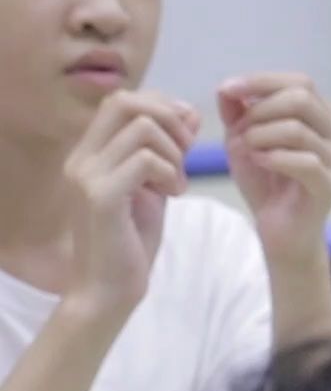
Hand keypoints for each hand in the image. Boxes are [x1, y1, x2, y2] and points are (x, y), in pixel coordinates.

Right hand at [62, 91, 197, 317]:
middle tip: (186, 154)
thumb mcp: (155, 186)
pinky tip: (173, 195)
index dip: (162, 107)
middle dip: (169, 119)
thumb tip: (190, 114)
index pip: (122, 100)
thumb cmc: (129, 241)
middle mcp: (81, 158)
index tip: (186, 137)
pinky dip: (171, 173)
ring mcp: (87, 176)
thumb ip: (168, 151)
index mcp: (89, 153)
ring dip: (174, 152)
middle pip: (127, 102)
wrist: (106, 291)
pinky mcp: (101, 197)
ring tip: (177, 184)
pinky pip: (146, 160)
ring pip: (143, 129)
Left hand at [219, 73, 330, 259]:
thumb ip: (237, 114)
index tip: (228, 90)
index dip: (262, 81)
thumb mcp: (243, 142)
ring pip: (298, 129)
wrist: (280, 231)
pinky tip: (258, 162)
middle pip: (302, 99)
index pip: (300, 82)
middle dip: (260, 109)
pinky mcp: (329, 186)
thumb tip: (228, 89)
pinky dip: (274, 157)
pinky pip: (306, 162)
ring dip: (260, 135)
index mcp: (318, 118)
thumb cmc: (266, 185)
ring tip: (245, 150)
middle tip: (239, 130)